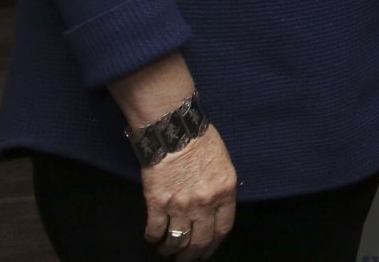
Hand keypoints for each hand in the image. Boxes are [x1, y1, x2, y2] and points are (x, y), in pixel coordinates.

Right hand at [141, 125, 236, 260]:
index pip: (223, 229)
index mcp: (225, 192)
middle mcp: (204, 203)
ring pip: (177, 240)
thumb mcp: (223, 165)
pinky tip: (153, 238)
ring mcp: (180, 205)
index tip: (207, 252)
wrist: (176, 130)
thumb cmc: (202, 142)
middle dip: (193, 255)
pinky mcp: (157, 202)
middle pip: (200, 240)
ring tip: (168, 252)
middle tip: (186, 260)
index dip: (214, 245)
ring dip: (172, 250)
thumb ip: (221, 190)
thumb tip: (216, 209)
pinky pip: (155, 230)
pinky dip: (154, 238)